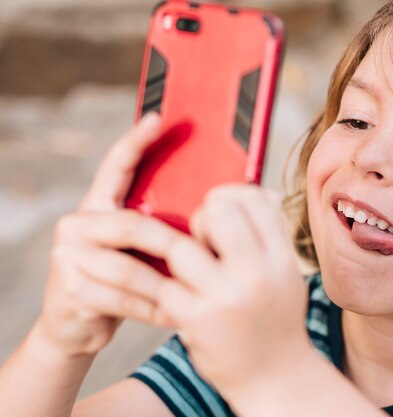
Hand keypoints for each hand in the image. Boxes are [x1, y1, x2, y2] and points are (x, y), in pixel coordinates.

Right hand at [37, 113, 180, 356]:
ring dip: (166, 285)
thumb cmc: (119, 280)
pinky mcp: (69, 289)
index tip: (159, 119)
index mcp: (96, 205)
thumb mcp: (136, 249)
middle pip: (130, 225)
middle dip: (170, 244)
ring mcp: (67, 255)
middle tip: (203, 255)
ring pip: (129, 268)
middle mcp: (76, 224)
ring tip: (197, 292)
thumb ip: (154, 228)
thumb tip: (210, 209)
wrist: (74, 325)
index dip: (136, 142)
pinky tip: (176, 315)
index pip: (116, 167)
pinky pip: (124, 298)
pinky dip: (154, 309)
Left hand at [156, 185, 311, 398]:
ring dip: (178, 253)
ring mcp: (224, 297)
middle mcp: (257, 275)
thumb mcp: (286, 275)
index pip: (254, 199)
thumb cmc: (276, 320)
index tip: (221, 206)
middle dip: (202, 217)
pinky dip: (163, 283)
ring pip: (181, 246)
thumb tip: (254, 192)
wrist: (274, 378)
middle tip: (202, 238)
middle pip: (217, 211)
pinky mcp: (194, 319)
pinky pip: (163, 283)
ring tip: (189, 269)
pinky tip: (172, 290)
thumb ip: (270, 237)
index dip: (231, 194)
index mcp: (282, 260)